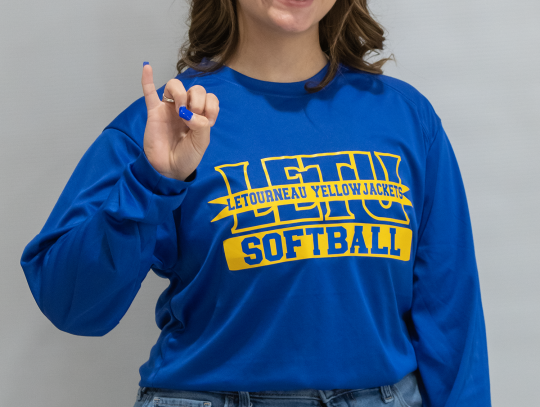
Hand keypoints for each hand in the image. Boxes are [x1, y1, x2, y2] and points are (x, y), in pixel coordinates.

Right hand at [141, 63, 219, 180]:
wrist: (169, 169)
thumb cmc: (187, 157)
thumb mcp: (202, 142)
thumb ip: (201, 125)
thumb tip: (188, 112)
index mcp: (200, 115)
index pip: (209, 97)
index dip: (210, 105)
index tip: (208, 121)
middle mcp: (186, 109)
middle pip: (195, 89)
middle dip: (197, 100)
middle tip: (191, 117)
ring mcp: (169, 109)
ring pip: (175, 86)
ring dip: (181, 93)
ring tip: (181, 110)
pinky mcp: (154, 113)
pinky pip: (149, 93)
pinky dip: (147, 80)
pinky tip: (147, 67)